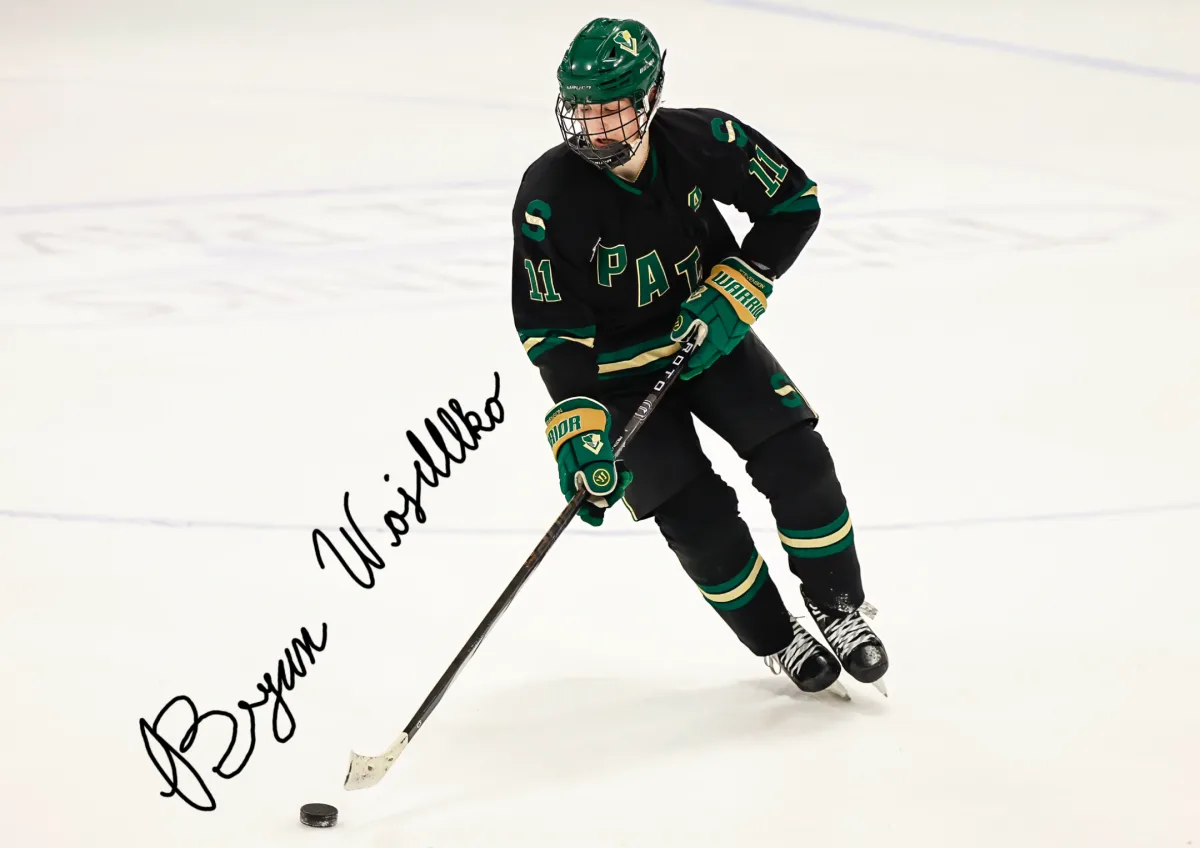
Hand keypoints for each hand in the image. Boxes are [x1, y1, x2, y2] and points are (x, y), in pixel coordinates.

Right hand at [544, 397, 632, 525]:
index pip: (577, 506)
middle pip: (593, 498)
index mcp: (570, 482)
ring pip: (601, 487)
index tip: (600, 518)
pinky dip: (615, 475)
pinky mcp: (594, 462)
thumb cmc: (582, 438)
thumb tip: (602, 498)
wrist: (580, 414)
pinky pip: (605, 475)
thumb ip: (597, 478)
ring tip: (626, 474)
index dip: (590, 514)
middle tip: (623, 482)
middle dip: (610, 495)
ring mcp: (585, 471)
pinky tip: (624, 471)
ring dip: (615, 484)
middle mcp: (577, 479)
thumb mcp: (590, 458)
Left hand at [670, 256, 772, 379]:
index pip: (702, 358)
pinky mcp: (742, 327)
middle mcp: (727, 341)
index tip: (683, 371)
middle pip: (712, 357)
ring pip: (720, 350)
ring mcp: (737, 334)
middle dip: (701, 363)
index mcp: (716, 338)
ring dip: (710, 355)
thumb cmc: (720, 292)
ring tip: (700, 358)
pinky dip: (718, 345)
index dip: (692, 365)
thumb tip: (676, 337)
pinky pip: (727, 342)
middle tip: (691, 368)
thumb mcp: (698, 304)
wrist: (748, 281)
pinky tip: (713, 344)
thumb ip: (686, 321)